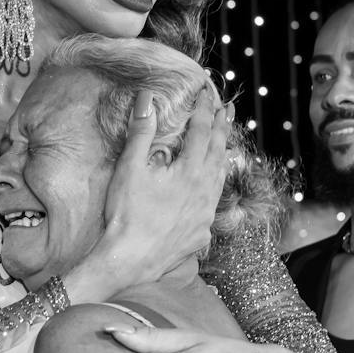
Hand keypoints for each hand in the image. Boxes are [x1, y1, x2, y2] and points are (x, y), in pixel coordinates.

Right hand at [64, 89, 229, 303]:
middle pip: (219, 151)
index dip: (204, 109)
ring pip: (221, 178)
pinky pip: (214, 203)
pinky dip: (215, 186)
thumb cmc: (126, 214)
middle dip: (223, 127)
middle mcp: (205, 190)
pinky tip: (211, 187)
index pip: (202, 131)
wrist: (129, 260)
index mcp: (190, 171)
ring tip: (225, 142)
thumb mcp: (129, 168)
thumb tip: (147, 98)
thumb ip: (141, 131)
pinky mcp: (201, 233)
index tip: (205, 92)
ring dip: (223, 156)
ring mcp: (205, 214)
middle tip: (227, 109)